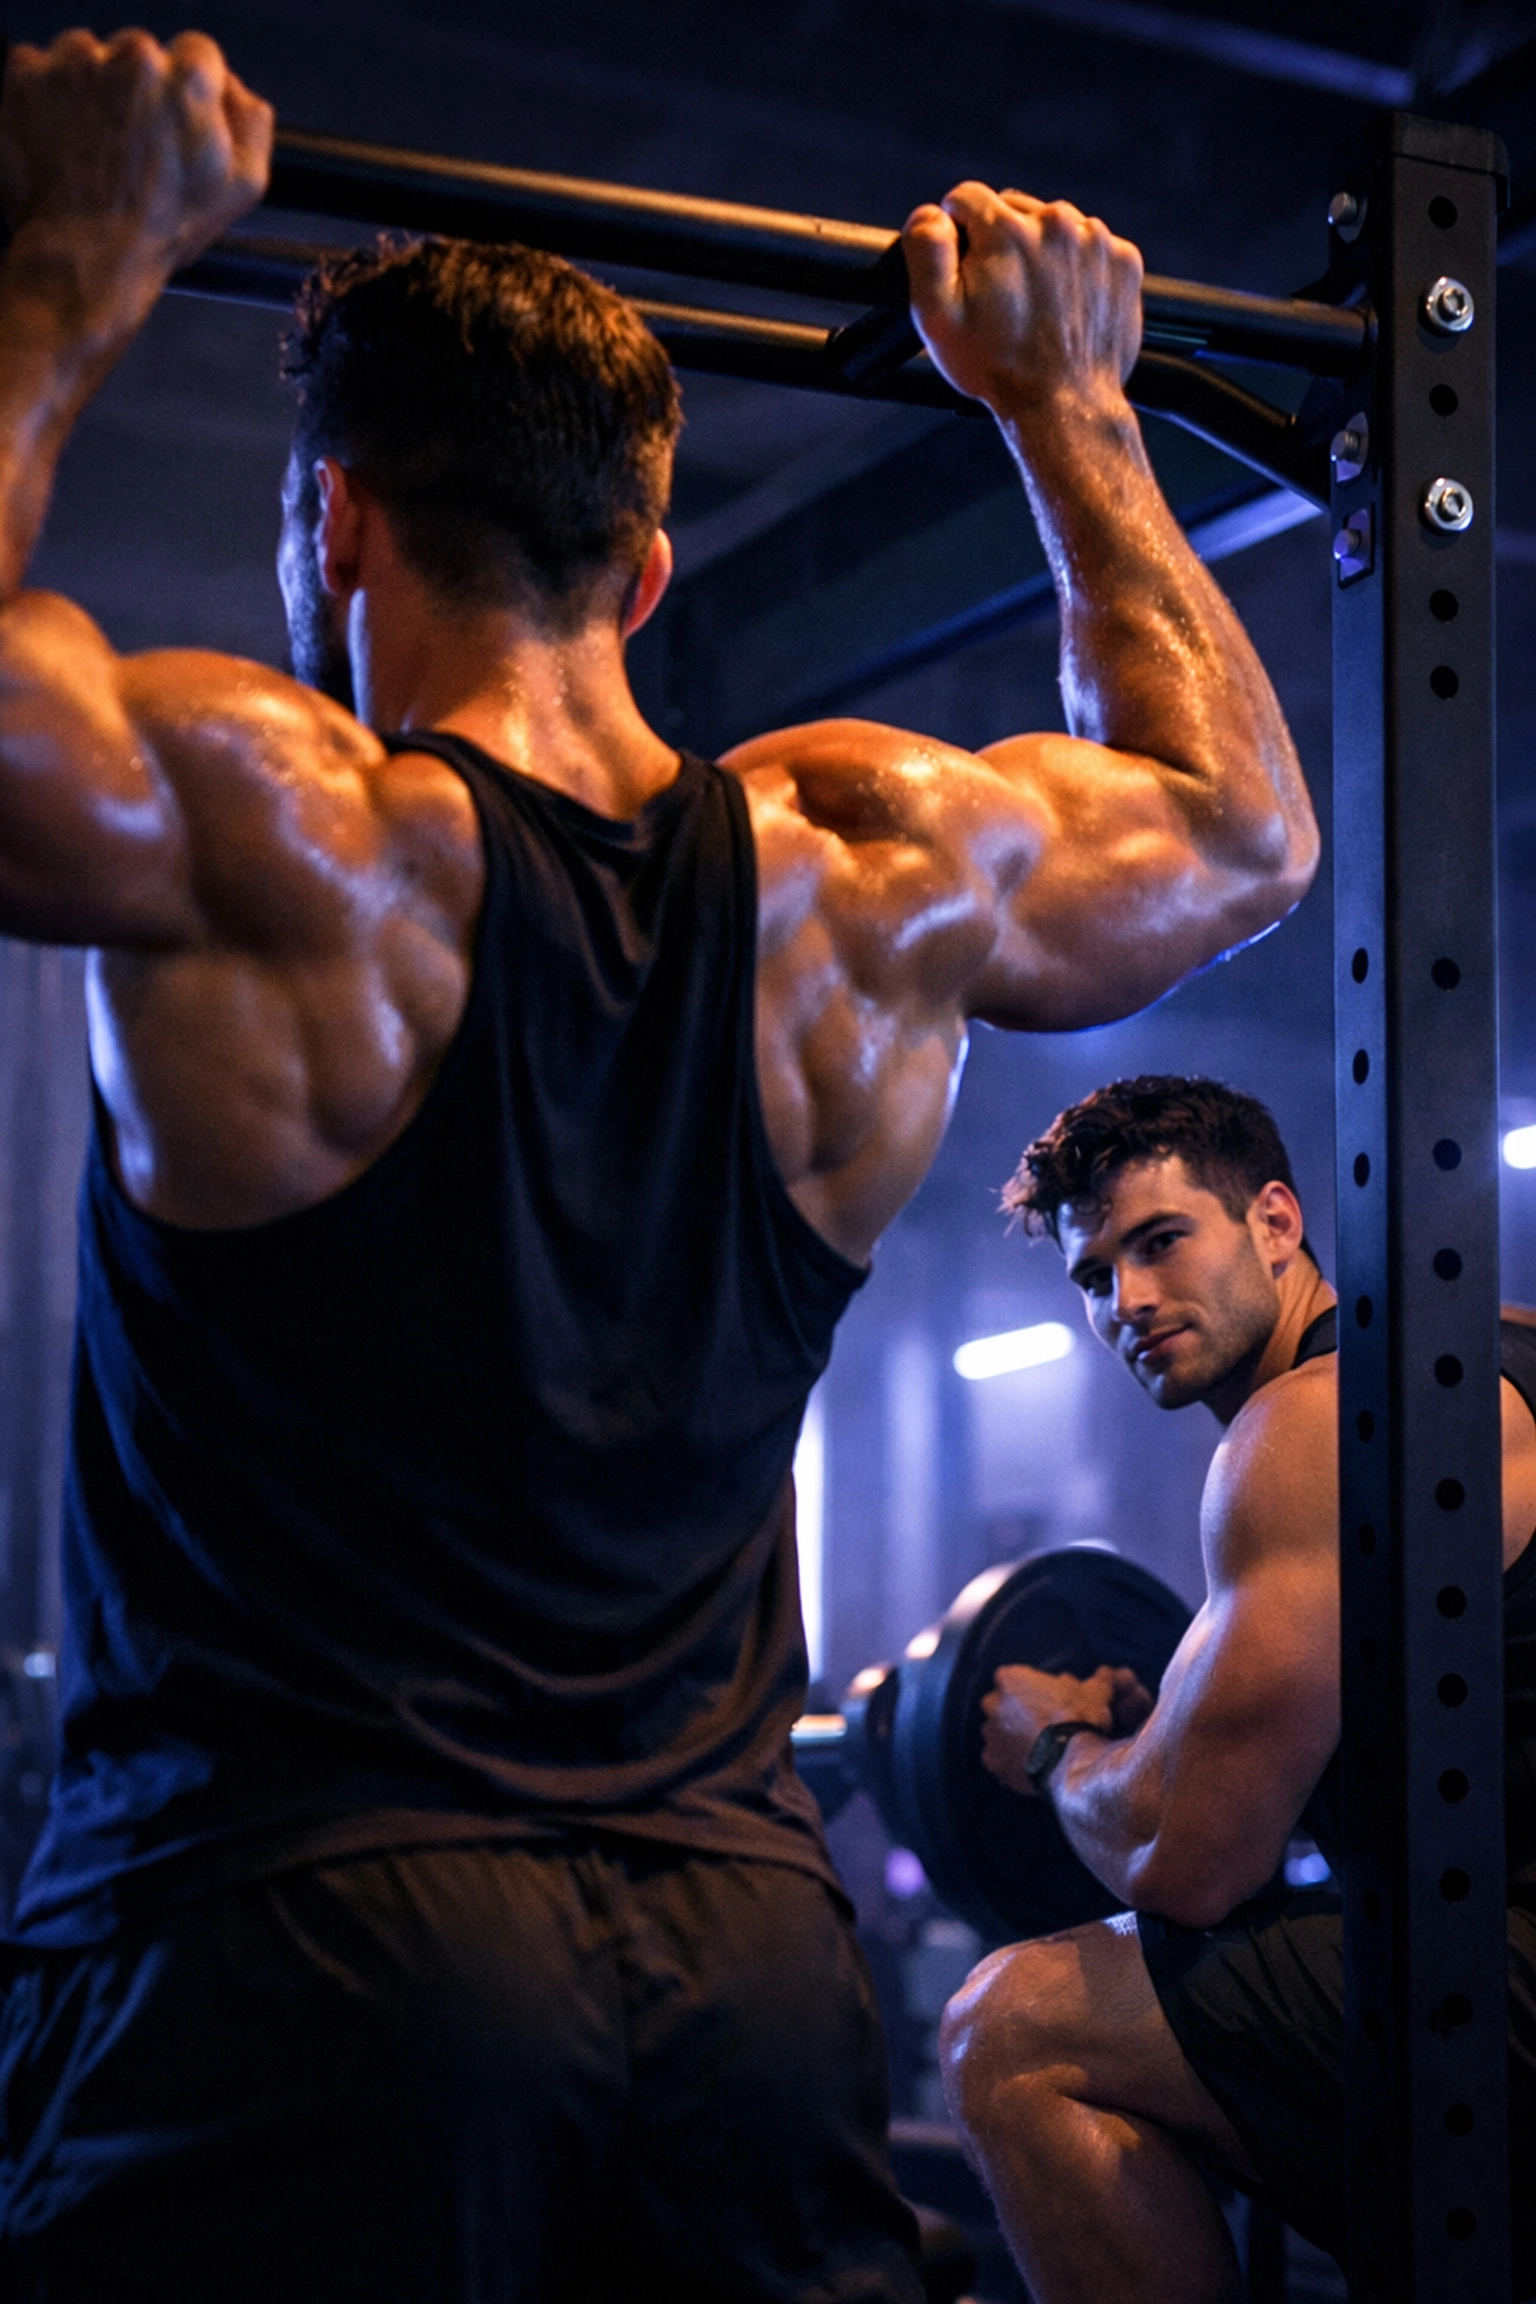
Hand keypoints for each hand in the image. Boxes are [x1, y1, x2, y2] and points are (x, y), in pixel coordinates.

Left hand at [0, 29, 271, 302]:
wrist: (90, 255)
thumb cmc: (163, 227)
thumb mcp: (243, 186)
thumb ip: (252, 121)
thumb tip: (233, 87)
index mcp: (189, 78)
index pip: (198, 53)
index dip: (189, 91)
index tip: (174, 121)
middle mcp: (133, 56)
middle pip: (141, 52)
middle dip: (139, 91)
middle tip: (133, 145)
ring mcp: (75, 61)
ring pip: (90, 57)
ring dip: (93, 90)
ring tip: (96, 146)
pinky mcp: (28, 73)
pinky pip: (40, 67)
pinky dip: (48, 97)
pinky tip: (63, 140)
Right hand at [902, 182, 1141, 417]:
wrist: (1064, 406)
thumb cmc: (999, 368)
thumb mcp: (938, 316)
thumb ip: (926, 251)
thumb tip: (931, 215)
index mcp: (1006, 230)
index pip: (967, 198)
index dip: (958, 231)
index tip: (965, 265)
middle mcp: (1055, 223)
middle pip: (1014, 208)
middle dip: (1003, 242)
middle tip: (1002, 296)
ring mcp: (1095, 240)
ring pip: (1055, 228)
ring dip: (1042, 254)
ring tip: (1037, 305)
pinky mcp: (1123, 261)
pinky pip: (1091, 248)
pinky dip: (1078, 269)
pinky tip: (1066, 305)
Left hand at [980, 1661, 1152, 1795]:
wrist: (1070, 1760)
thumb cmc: (1079, 1718)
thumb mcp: (1095, 1692)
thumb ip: (1096, 1680)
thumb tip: (1105, 1674)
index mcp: (1009, 1678)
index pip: (1016, 1678)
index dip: (1033, 1689)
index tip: (1049, 1700)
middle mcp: (992, 1703)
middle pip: (1002, 1704)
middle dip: (1017, 1711)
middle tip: (1042, 1723)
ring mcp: (989, 1734)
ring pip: (998, 1731)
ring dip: (1012, 1736)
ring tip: (1038, 1746)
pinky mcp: (992, 1761)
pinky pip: (998, 1758)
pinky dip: (1009, 1761)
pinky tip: (1028, 1765)